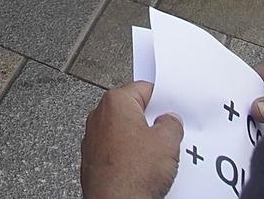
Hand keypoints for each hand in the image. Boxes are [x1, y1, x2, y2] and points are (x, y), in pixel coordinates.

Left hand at [81, 81, 180, 198]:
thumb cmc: (133, 174)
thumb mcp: (167, 142)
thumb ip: (171, 123)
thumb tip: (170, 121)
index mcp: (115, 103)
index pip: (143, 88)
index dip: (161, 99)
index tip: (170, 108)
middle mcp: (99, 116)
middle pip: (131, 110)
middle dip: (149, 121)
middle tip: (166, 133)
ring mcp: (93, 139)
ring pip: (123, 131)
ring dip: (138, 139)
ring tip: (155, 155)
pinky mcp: (92, 159)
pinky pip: (115, 149)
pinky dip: (127, 155)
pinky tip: (141, 167)